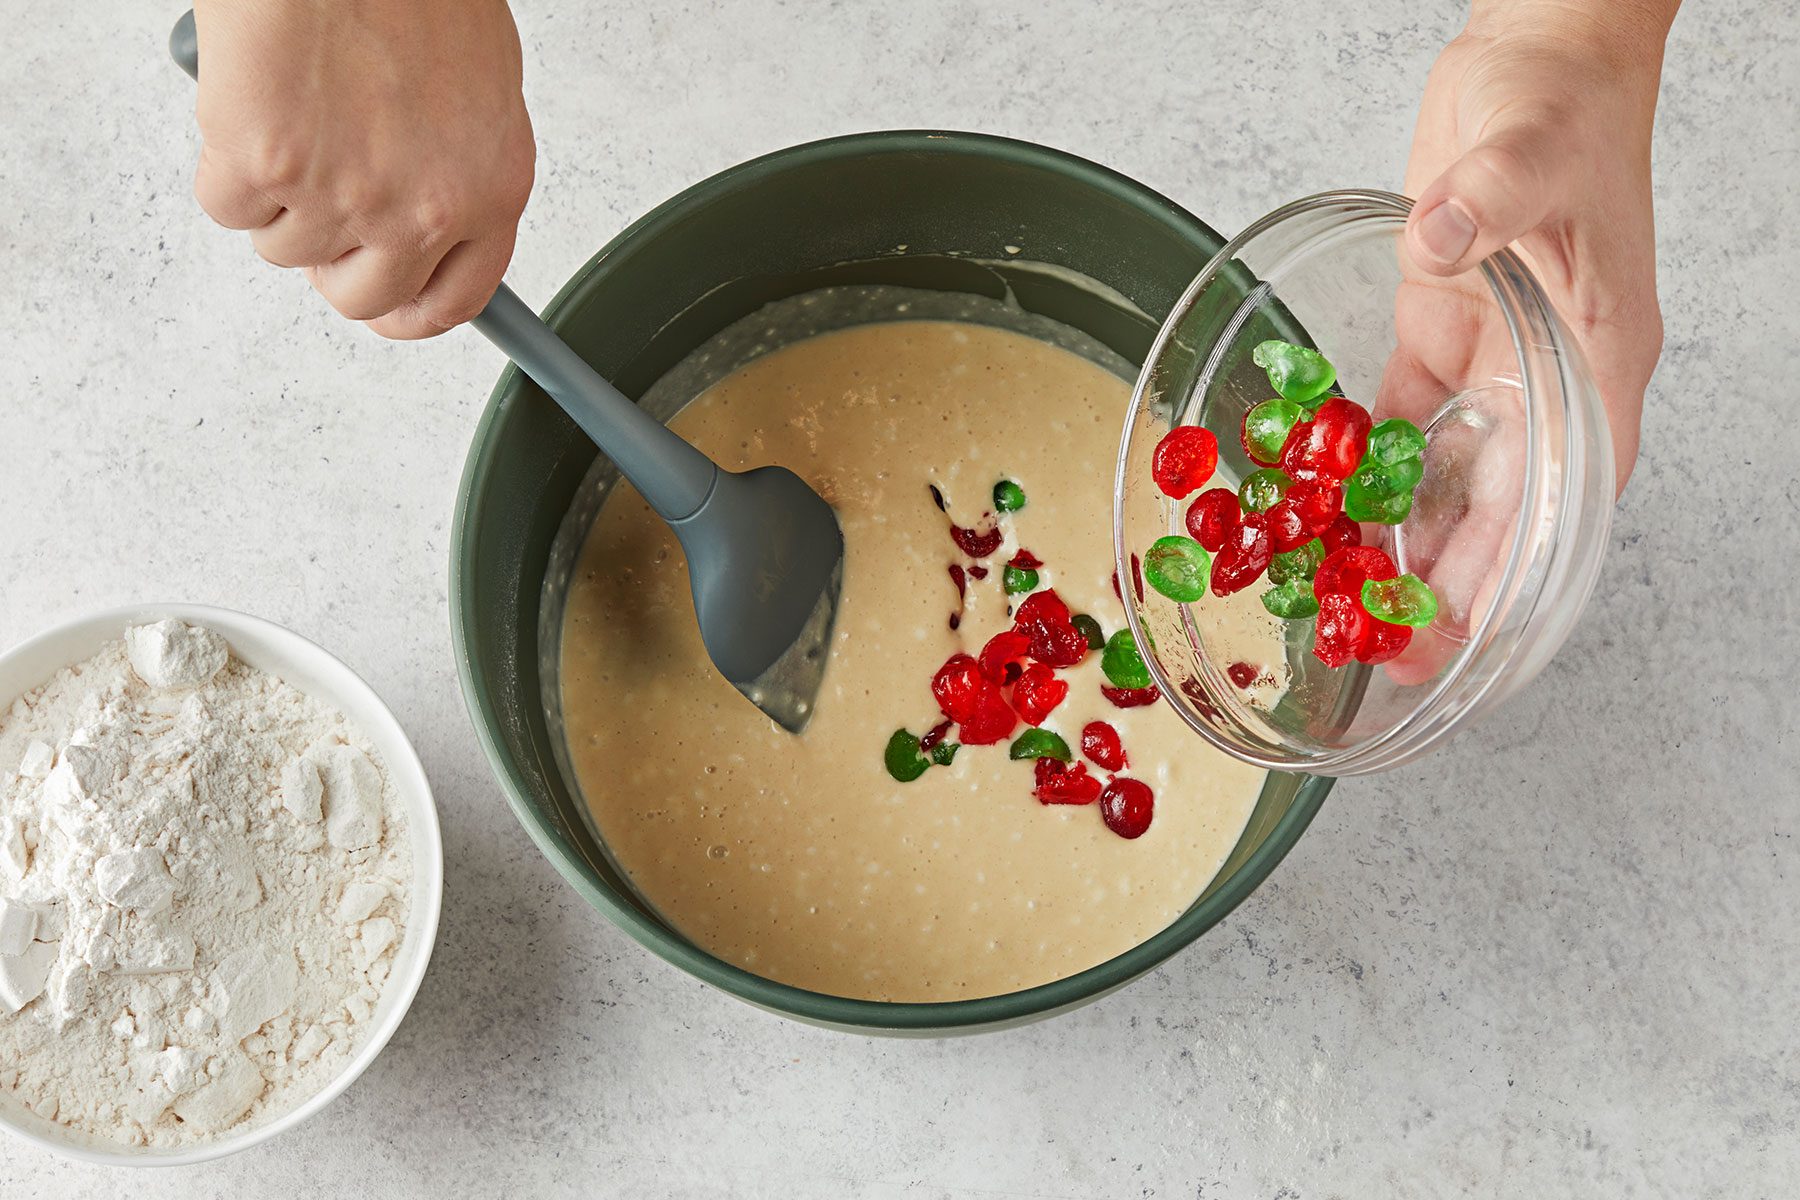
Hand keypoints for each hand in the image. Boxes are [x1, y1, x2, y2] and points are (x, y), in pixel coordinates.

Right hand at [190, 0, 534, 338]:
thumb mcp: (478, 85)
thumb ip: (456, 162)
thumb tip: (426, 216)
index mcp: (490, 188)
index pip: (456, 300)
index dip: (409, 310)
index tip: (386, 306)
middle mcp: (424, 208)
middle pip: (361, 295)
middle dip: (330, 259)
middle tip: (317, 199)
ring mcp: (343, 194)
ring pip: (285, 249)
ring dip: (276, 195)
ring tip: (296, 112)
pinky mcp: (263, 165)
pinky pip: (227, 205)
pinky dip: (225, 163)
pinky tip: (253, 103)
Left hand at [1375, 1, 1675, 682]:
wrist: (1545, 47)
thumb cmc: (1564, 100)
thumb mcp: (1527, 152)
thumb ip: (1484, 203)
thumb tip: (1442, 238)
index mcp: (1598, 357)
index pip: (1567, 493)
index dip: (1522, 570)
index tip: (1475, 632)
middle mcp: (1548, 375)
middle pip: (1507, 508)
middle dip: (1453, 585)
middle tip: (1390, 651)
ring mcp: (1495, 358)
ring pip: (1452, 476)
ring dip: (1407, 540)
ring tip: (1355, 605)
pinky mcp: (1443, 328)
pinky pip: (1402, 418)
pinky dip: (1367, 467)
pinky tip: (1328, 511)